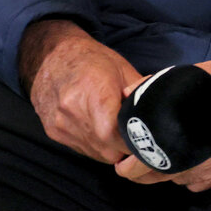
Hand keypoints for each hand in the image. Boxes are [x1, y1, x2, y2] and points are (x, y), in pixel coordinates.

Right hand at [19, 18, 142, 163]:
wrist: (51, 56)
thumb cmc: (92, 59)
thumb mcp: (123, 69)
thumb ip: (140, 94)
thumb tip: (159, 110)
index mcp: (96, 95)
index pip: (117, 135)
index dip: (134, 140)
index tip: (145, 136)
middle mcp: (74, 113)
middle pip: (108, 150)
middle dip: (126, 148)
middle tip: (136, 134)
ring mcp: (61, 125)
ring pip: (96, 154)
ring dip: (111, 149)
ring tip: (118, 130)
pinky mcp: (53, 132)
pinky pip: (82, 150)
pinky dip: (95, 146)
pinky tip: (100, 130)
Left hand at [115, 47, 210, 191]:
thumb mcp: (201, 74)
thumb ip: (164, 85)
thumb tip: (131, 93)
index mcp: (192, 134)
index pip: (151, 162)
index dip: (132, 163)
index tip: (123, 160)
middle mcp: (206, 158)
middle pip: (162, 176)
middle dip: (143, 172)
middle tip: (131, 164)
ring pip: (181, 180)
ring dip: (166, 173)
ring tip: (157, 159)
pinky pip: (202, 182)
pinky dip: (190, 176)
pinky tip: (188, 161)